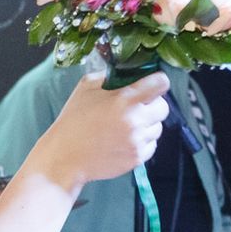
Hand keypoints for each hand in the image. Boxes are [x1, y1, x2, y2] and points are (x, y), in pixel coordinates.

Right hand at [33, 70, 171, 187]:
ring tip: (126, 126)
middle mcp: (136, 120)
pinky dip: (142, 142)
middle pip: (164, 107)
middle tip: (136, 107)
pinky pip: (151, 145)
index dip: (156, 82)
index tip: (151, 85)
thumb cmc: (73, 120)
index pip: (161, 83)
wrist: (66, 157)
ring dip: (147, 125)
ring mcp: (137, 141)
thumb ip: (109, 76)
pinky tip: (124, 140)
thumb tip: (127, 73)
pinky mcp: (137, 158)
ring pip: (158, 127)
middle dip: (152, 105)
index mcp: (125, 99)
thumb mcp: (86, 87)